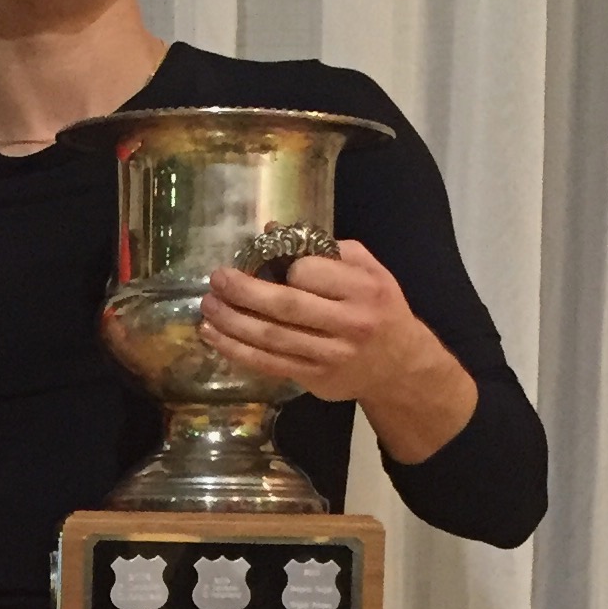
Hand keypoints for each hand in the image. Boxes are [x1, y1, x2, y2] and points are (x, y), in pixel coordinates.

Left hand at [200, 236, 474, 460]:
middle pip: (286, 307)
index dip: (282, 267)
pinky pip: (268, 364)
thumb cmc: (379, 307)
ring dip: (232, 322)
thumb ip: (326, 250)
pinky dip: (236, 350)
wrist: (399, 365)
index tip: (263, 262)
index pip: (312, 274)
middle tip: (217, 279)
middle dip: (244, 292)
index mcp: (364, 289)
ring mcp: (331, 355)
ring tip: (208, 306)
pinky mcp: (314, 378)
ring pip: (272, 339)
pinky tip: (214, 335)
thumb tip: (271, 230)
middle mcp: (349, 323)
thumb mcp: (368, 270)